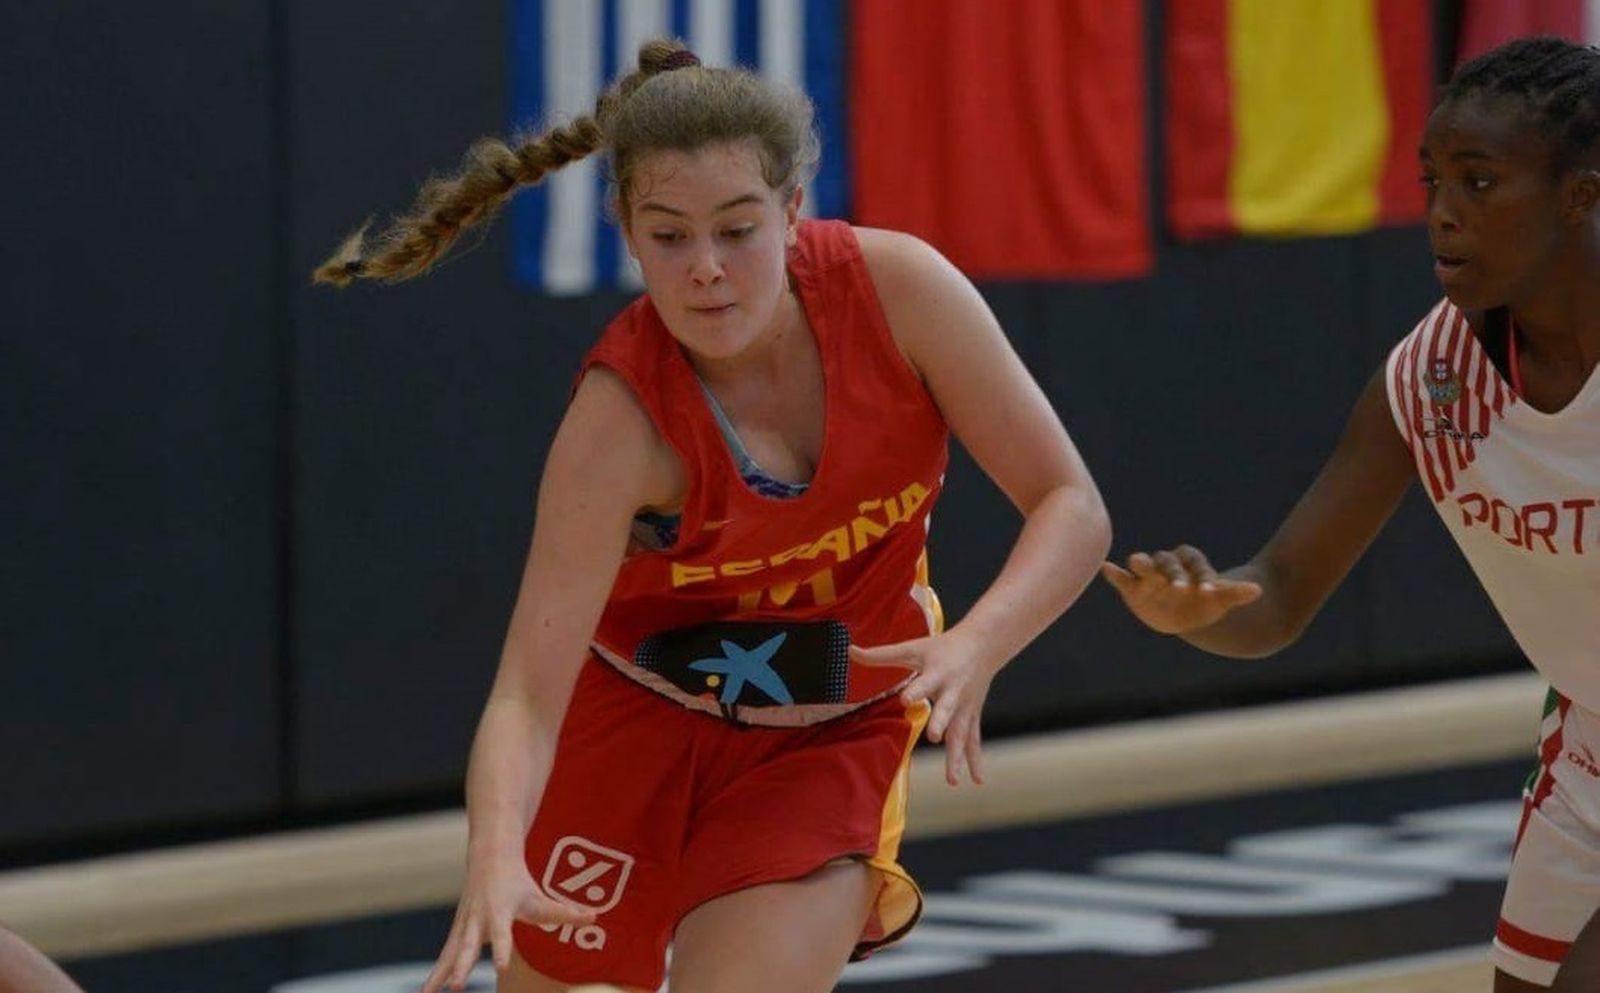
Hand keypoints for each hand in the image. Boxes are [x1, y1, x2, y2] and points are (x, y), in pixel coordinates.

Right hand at [421, 851, 596, 992]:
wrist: (488, 857)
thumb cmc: (517, 881)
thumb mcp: (540, 895)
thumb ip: (564, 911)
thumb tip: (594, 917)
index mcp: (500, 910)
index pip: (503, 933)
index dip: (503, 949)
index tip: (502, 967)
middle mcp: (478, 919)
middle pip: (470, 945)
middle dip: (462, 965)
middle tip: (457, 986)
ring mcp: (464, 925)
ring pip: (450, 952)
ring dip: (440, 974)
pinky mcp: (457, 932)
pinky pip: (446, 955)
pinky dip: (436, 973)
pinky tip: (427, 992)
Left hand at [850, 630, 998, 786]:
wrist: (983, 645)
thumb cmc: (942, 647)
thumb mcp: (913, 648)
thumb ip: (881, 654)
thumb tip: (850, 651)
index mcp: (936, 673)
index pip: (924, 683)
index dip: (915, 691)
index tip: (905, 700)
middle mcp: (953, 691)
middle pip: (947, 709)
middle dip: (941, 722)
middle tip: (934, 737)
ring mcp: (964, 707)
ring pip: (961, 732)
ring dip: (957, 756)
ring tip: (952, 781)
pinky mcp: (972, 715)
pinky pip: (973, 740)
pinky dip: (975, 760)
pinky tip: (976, 780)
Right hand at [1100, 546, 1261, 634]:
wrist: (1185, 614)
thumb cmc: (1205, 602)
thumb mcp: (1220, 599)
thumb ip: (1235, 593)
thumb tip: (1257, 590)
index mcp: (1190, 564)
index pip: (1195, 565)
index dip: (1203, 577)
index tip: (1209, 593)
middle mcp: (1168, 566)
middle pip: (1167, 562)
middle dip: (1172, 573)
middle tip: (1178, 589)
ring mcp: (1149, 576)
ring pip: (1144, 565)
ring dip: (1141, 563)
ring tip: (1136, 562)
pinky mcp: (1133, 588)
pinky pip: (1122, 578)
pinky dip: (1115, 573)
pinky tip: (1107, 568)